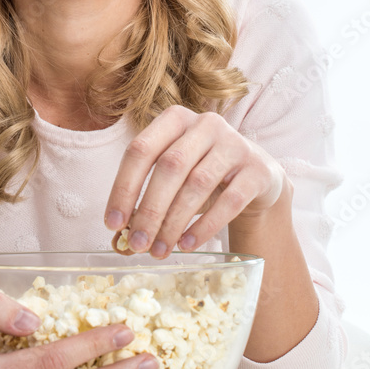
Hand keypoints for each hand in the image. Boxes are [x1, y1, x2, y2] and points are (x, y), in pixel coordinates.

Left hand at [104, 105, 287, 257]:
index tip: (112, 223)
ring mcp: (235, 144)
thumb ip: (146, 200)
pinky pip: (229, 201)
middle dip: (149, 210)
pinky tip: (187, 244)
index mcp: (175, 119)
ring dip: (174, 222)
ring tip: (160, 249)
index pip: (140, 150)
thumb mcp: (174, 178)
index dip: (123, 187)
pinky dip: (205, 226)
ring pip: (197, 184)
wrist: (256, 177)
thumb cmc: (203, 175)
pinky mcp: (257, 170)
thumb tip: (118, 239)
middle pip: (170, 166)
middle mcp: (205, 124)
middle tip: (137, 244)